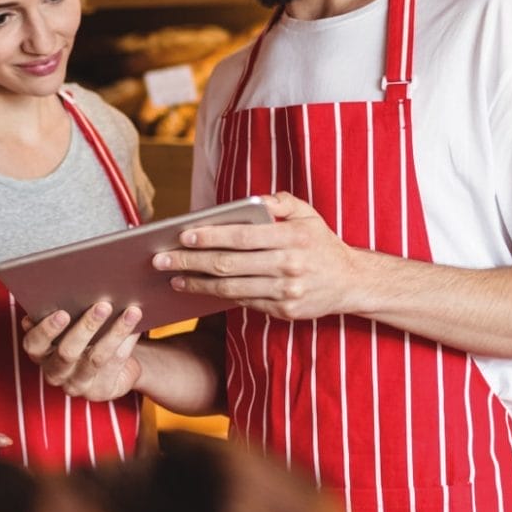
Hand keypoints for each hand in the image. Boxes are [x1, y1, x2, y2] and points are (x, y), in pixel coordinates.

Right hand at [20, 300, 144, 401]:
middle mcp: (55, 372)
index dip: (46, 330)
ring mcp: (78, 384)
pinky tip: (137, 325)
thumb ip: (64, 311)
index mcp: (41, 353)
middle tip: (103, 306)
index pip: (34, 344)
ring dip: (115, 332)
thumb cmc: (86, 336)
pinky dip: (127, 342)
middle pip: (67, 353)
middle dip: (86, 327)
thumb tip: (76, 283)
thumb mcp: (71, 325)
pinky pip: (116, 364)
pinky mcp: (101, 391)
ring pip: (96, 358)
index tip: (62, 312)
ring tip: (131, 311)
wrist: (111, 367)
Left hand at [154, 191, 360, 321]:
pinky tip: (199, 288)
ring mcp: (286, 292)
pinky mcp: (284, 311)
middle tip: (161, 258)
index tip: (182, 235)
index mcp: (293, 238)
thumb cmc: (321, 242)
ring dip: (197, 283)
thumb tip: (250, 199)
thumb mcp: (307, 214)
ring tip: (173, 276)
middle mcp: (289, 266)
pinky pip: (244, 303)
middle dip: (190, 261)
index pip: (242, 237)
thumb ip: (280, 202)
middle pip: (229, 265)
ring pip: (231, 289)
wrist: (351, 281)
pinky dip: (218, 296)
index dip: (209, 237)